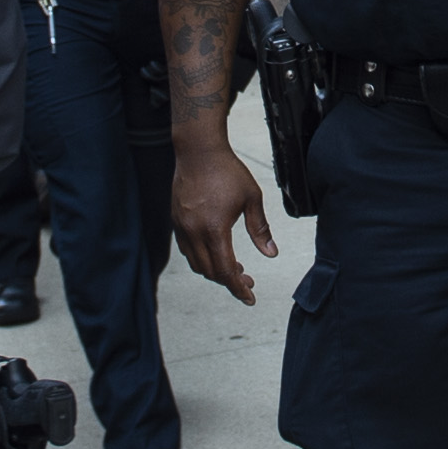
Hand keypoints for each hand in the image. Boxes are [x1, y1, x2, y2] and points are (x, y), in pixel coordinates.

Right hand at [172, 143, 275, 304]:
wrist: (198, 150)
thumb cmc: (227, 171)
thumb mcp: (252, 198)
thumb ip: (260, 229)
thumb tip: (271, 254)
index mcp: (214, 229)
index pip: (225, 271)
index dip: (238, 288)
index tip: (250, 298)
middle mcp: (194, 232)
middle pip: (210, 272)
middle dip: (230, 282)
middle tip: (248, 281)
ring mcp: (182, 227)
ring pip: (196, 263)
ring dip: (214, 271)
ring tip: (235, 267)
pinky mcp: (176, 220)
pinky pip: (187, 250)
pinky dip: (202, 258)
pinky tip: (216, 252)